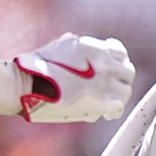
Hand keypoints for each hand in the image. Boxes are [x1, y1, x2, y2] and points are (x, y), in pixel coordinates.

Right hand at [15, 32, 134, 122]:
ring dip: (118, 96)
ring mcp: (105, 84)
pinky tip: (106, 114)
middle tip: (111, 87)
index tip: (112, 67)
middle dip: (121, 79)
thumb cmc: (37, 65)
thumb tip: (76, 42)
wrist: (28, 84)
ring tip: (108, 101)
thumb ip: (74, 43)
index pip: (121, 52)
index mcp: (96, 48)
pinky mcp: (100, 103)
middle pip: (128, 72)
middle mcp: (105, 64)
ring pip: (126, 91)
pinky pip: (119, 107)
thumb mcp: (59, 45)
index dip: (118, 61)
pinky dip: (114, 111)